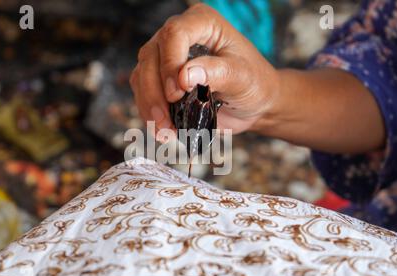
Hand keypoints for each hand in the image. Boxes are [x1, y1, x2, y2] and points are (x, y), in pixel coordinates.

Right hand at [129, 3, 279, 135]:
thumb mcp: (243, 78)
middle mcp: (180, 36)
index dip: (170, 63)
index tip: (179, 92)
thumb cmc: (254, 84)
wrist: (252, 105)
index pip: (175, 34)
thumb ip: (217, 73)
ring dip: (149, 106)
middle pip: (151, 56)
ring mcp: (167, 57)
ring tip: (165, 130)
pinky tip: (162, 129)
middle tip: (166, 119)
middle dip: (155, 92)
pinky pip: (143, 92)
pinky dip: (149, 112)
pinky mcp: (161, 79)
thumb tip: (185, 76)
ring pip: (142, 75)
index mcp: (203, 23)